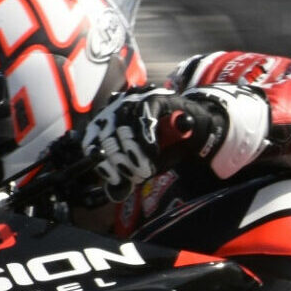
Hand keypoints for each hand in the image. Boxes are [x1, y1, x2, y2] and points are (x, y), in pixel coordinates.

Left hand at [78, 87, 214, 201]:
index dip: (100, 161)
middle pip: (106, 136)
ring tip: (147, 168)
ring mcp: (134, 100)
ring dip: (134, 155)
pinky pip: (143, 119)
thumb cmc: (168, 147)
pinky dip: (147, 140)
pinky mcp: (153, 97)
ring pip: (123, 128)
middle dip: (122, 162)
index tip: (115, 178)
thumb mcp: (145, 165)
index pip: (91, 139)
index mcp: (109, 123)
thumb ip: (128, 175)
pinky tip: (153, 153)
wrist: (198, 132)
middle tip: (137, 176)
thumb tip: (114, 193)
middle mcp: (117, 108)